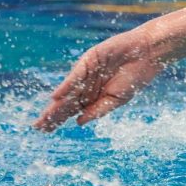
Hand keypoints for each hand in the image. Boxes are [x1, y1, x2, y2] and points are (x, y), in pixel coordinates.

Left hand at [33, 29, 166, 130]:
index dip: (59, 120)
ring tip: (44, 118)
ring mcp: (86, 73)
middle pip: (65, 103)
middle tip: (38, 127)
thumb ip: (98, 110)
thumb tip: (79, 122)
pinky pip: (76, 76)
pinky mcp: (89, 60)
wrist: (147, 53)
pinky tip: (56, 97)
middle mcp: (86, 86)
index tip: (46, 131)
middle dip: (52, 115)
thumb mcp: (117, 100)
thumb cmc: (135, 76)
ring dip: (55, 105)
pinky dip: (66, 86)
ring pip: (67, 92)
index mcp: (93, 97)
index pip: (71, 110)